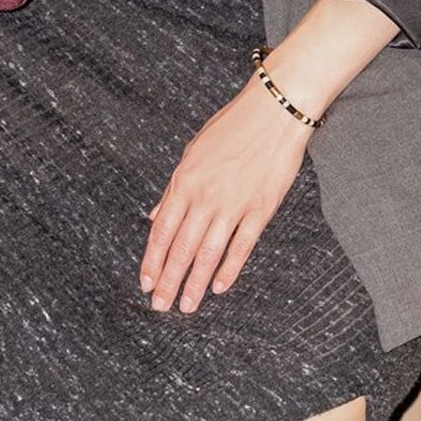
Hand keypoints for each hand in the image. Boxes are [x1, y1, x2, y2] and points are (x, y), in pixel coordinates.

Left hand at [140, 79, 316, 313]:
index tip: (146, 283)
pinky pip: (241, 246)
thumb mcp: (192, 152)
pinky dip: (229, 269)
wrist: (274, 113)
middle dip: (168, 281)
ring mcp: (233, 205)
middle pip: (181, 248)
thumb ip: (173, 188)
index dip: (152, 260)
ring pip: (207, 253)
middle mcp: (204, 197)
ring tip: (186, 306)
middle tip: (161, 307)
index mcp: (184, 182)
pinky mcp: (260, 210)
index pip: (161, 230)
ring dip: (194, 283)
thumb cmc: (232, 127)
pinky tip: (218, 287)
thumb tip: (153, 216)